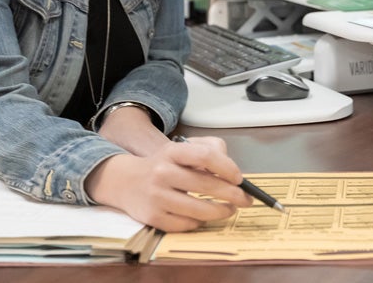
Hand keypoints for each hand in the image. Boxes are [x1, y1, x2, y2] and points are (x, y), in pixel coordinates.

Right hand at [86, 135, 251, 231]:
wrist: (126, 182)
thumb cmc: (164, 164)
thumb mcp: (182, 148)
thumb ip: (209, 149)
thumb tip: (232, 170)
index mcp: (173, 151)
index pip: (206, 156)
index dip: (227, 168)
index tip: (239, 179)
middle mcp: (162, 172)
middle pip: (206, 185)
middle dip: (232, 195)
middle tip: (245, 200)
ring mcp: (156, 197)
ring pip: (198, 210)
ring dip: (220, 212)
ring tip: (230, 210)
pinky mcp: (152, 218)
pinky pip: (185, 225)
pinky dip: (199, 222)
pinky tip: (203, 217)